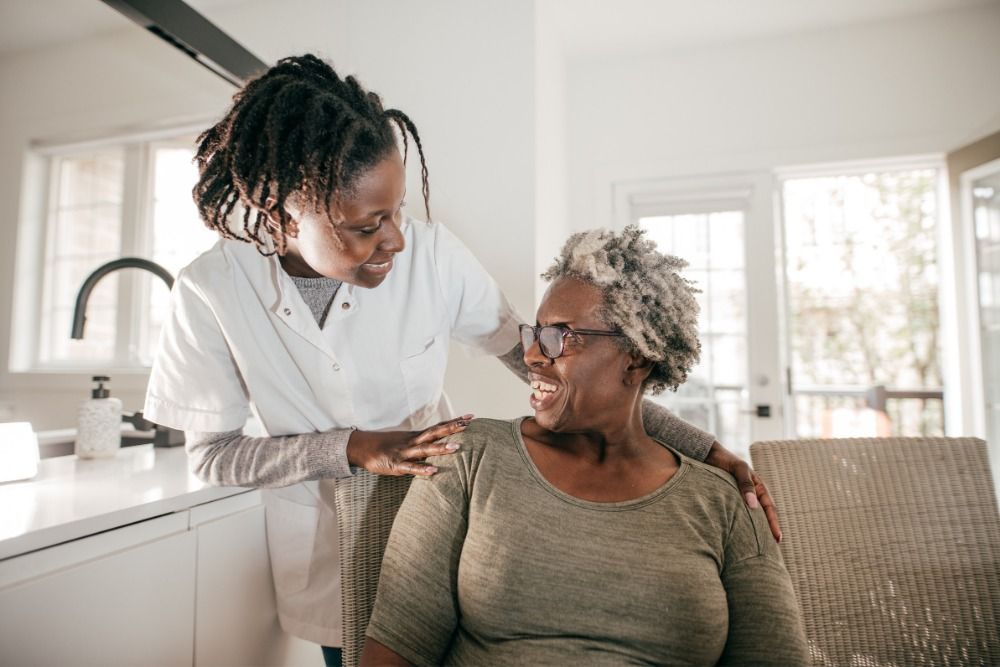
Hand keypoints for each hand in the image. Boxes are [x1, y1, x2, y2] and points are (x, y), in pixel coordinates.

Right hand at [345, 415, 472, 476]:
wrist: (361, 447)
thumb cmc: (385, 446)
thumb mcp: (405, 441)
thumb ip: (421, 443)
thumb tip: (439, 443)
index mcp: (415, 436)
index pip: (438, 426)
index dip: (454, 422)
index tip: (471, 417)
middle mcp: (412, 441)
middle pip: (434, 433)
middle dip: (451, 429)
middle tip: (468, 425)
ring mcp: (404, 453)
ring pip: (425, 449)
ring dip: (440, 448)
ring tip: (456, 448)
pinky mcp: (395, 465)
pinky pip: (410, 468)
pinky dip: (422, 469)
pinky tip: (433, 471)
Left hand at [704, 441, 781, 542]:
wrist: (707, 455)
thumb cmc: (725, 460)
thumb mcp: (738, 469)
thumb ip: (745, 484)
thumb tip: (753, 505)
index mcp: (758, 488)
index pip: (769, 509)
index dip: (774, 524)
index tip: (778, 539)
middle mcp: (751, 495)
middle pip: (762, 517)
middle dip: (767, 532)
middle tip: (770, 551)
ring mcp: (740, 500)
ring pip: (749, 518)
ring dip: (754, 531)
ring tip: (756, 548)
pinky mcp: (727, 502)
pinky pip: (736, 517)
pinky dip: (739, 527)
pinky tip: (736, 538)